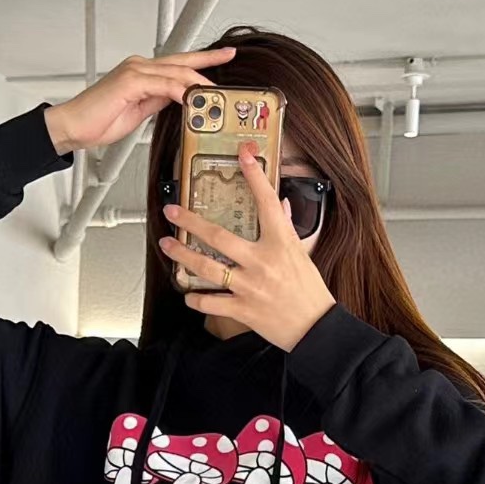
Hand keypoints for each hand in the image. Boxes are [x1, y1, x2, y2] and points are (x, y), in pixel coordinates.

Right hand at [43, 48, 236, 152]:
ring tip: (215, 97)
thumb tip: (176, 100)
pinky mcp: (130, 81)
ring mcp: (135, 71)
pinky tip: (191, 99)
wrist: (73, 127)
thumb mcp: (138, 113)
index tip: (222, 58)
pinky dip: (179, 91)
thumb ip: (157, 102)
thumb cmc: (98, 121)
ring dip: (198, 85)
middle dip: (207, 62)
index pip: (178, 65)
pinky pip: (163, 85)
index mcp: (142, 73)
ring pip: (176, 73)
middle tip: (228, 59)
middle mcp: (139, 67)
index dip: (201, 62)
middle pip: (181, 62)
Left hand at [157, 139, 335, 350]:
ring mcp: (250, 287)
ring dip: (183, 256)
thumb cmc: (310, 291)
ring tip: (167, 246)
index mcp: (281, 243)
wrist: (317, 328)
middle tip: (172, 212)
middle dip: (191, 222)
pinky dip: (196, 300)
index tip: (243, 155)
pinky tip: (187, 293)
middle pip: (219, 238)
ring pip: (208, 269)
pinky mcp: (244, 310)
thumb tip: (279, 206)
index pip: (266, 202)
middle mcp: (262, 262)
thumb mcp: (302, 253)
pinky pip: (212, 304)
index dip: (254, 176)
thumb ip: (286, 228)